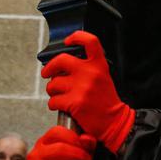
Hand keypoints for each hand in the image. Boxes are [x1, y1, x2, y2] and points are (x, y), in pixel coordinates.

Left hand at [42, 31, 135, 153]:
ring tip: (60, 96)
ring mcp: (82, 87)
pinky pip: (53, 100)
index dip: (76, 37)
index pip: (90, 41)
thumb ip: (87, 67)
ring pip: (53, 84)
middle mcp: (90, 73)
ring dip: (53, 91)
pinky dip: (54, 104)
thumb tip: (63, 63)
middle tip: (47, 73)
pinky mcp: (74, 102)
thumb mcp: (103, 77)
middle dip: (49, 68)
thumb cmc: (105, 101)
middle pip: (61, 60)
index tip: (68, 41)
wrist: (114, 122)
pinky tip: (61, 106)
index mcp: (99, 65)